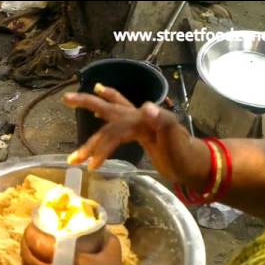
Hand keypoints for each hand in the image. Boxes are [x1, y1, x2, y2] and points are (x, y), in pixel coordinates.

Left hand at [20, 223, 130, 264]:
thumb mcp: (112, 257)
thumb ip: (107, 240)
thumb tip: (103, 230)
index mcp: (61, 260)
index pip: (36, 241)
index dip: (30, 231)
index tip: (33, 225)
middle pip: (27, 255)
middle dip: (26, 243)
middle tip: (31, 236)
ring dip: (25, 260)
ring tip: (31, 253)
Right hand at [63, 84, 209, 187]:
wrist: (198, 165)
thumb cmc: (187, 157)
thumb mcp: (177, 143)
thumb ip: (164, 122)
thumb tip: (146, 106)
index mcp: (144, 119)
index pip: (115, 128)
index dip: (101, 145)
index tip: (90, 164)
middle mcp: (139, 117)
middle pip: (109, 109)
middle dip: (87, 103)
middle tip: (66, 99)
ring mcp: (139, 122)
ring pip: (110, 116)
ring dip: (91, 115)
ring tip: (69, 105)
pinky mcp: (139, 130)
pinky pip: (118, 120)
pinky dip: (105, 114)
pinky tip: (98, 110)